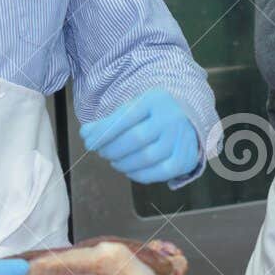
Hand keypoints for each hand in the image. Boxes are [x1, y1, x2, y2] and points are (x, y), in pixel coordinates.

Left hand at [79, 88, 200, 183]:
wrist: (187, 118)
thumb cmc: (152, 114)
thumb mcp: (133, 107)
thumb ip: (110, 120)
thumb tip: (87, 134)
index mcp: (155, 100)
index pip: (126, 117)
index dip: (104, 132)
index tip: (89, 141)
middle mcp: (171, 118)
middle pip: (136, 138)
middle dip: (112, 149)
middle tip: (102, 152)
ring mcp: (181, 138)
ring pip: (147, 157)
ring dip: (123, 164)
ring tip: (115, 161)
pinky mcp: (186, 158)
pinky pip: (161, 172)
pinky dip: (140, 175)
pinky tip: (129, 170)